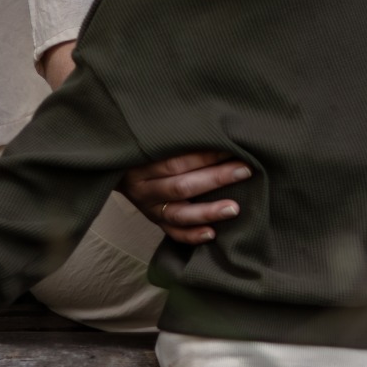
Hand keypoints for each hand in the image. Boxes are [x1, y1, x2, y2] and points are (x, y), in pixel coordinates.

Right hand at [121, 151, 249, 242]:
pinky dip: (191, 235)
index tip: (233, 149)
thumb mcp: (155, 141)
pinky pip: (173, 233)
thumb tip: (220, 131)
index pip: (176, 162)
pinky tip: (212, 234)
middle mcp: (144, 189)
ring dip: (207, 212)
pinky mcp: (155, 222)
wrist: (121, 170)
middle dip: (215, 178)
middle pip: (181, 187)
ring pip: (179, 214)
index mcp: (142, 165)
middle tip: (245, 171)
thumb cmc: (150, 150)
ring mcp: (149, 209)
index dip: (206, 156)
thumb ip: (180, 140)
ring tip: (234, 209)